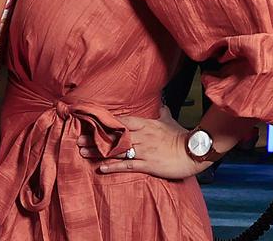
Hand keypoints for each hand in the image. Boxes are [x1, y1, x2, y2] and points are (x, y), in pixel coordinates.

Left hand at [82, 105, 206, 179]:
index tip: (88, 123)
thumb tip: (161, 104)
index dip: (103, 122)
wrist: (195, 152)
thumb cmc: (181, 136)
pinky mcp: (149, 165)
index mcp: (145, 124)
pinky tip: (101, 168)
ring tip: (83, 153)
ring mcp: (145, 151)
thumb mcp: (170, 120)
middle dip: (94, 138)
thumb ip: (162, 113)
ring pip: (117, 151)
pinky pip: (128, 166)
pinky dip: (113, 167)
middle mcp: (142, 136)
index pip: (120, 121)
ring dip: (98, 152)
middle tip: (78, 140)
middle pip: (113, 136)